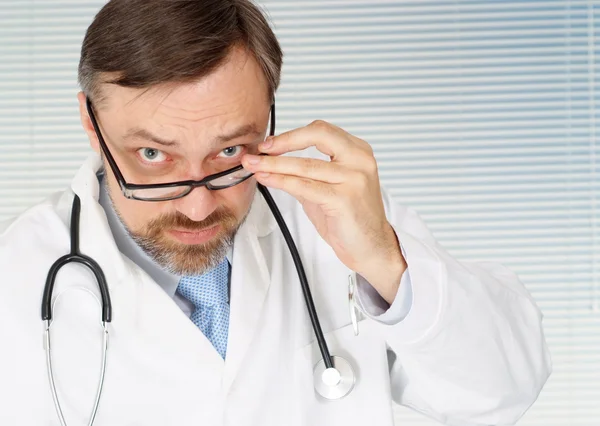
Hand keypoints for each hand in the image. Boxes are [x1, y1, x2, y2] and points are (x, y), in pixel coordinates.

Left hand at [241, 120, 406, 303]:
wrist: (371, 247)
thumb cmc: (351, 219)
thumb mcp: (326, 188)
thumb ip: (305, 174)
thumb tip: (273, 163)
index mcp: (357, 152)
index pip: (321, 131)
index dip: (292, 135)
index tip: (271, 144)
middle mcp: (359, 160)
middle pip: (317, 135)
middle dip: (284, 141)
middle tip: (261, 150)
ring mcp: (354, 178)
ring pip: (305, 165)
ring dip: (274, 164)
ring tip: (254, 165)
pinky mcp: (344, 198)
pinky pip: (305, 186)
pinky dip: (281, 181)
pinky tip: (268, 179)